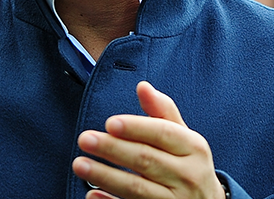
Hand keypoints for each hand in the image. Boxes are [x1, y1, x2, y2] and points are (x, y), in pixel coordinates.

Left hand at [72, 81, 225, 198]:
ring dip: (105, 176)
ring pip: (136, 189)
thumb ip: (162, 112)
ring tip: (80, 164)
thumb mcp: (184, 138)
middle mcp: (188, 175)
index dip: (136, 127)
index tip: (110, 122)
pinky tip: (92, 195)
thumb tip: (142, 86)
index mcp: (194, 148)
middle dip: (113, 149)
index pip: (163, 133)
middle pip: (146, 160)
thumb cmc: (188, 164)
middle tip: (85, 139)